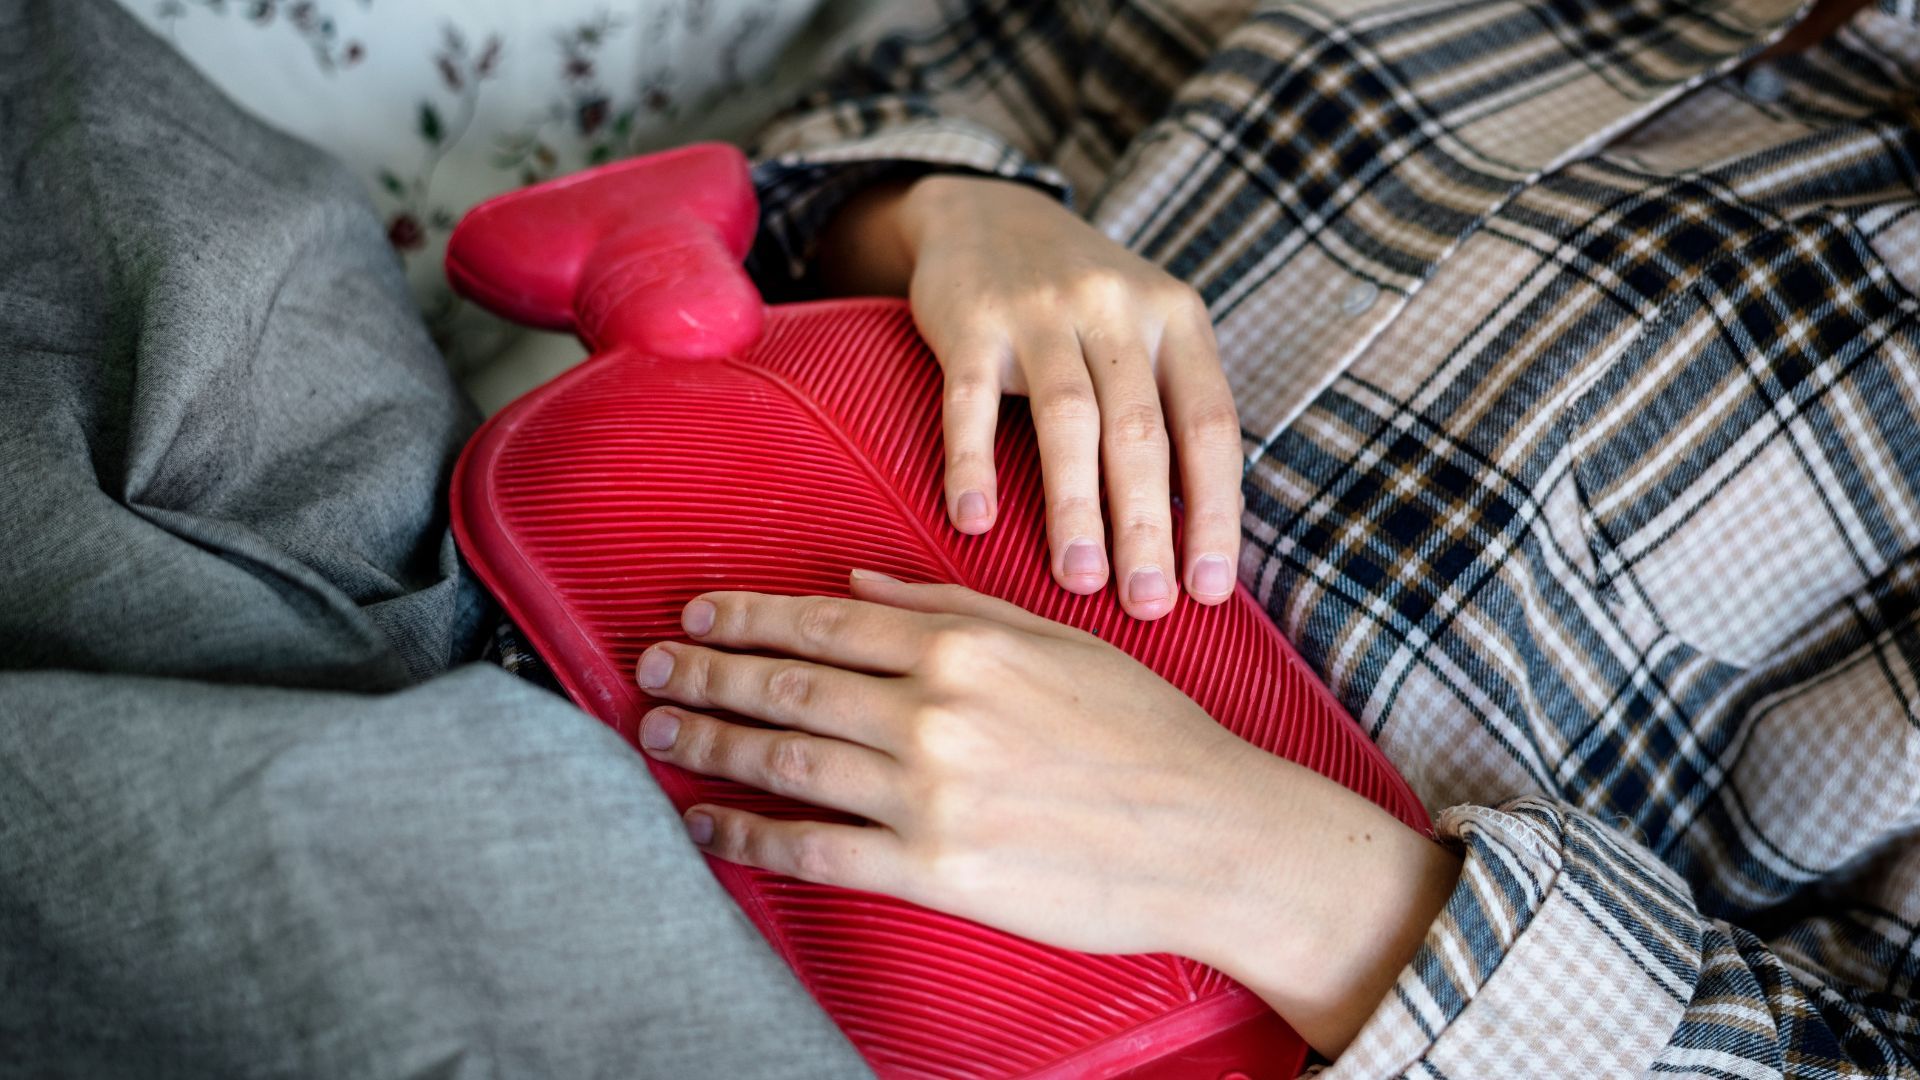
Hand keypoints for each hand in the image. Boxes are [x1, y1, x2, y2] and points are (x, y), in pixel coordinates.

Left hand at [633, 572, 1460, 1055]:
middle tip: (651, 670)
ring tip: (658, 735)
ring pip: (787, 760)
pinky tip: (707, 826)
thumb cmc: (1147, 734)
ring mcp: (929, 793)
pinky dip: (748, 836)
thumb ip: (953, 608)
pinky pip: (815, 850)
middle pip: (789, 686)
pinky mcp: (934, 870)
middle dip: (707, 675)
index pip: (825, 624)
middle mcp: (934, 712)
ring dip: (711, 744)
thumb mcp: (1059, 641)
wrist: (1213, 835)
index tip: (699, 616)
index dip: (749, 618)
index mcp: (965, 646)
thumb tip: (860, 588)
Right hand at [815, 176, 1243, 620]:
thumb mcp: (1146, 331)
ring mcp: (1040, 310)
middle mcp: (1116, 309)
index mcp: (1176, 319)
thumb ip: (1172, 411)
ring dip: (1074, 507)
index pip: (1210, 425)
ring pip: (1068, 419)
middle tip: (1147, 606)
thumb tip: (1199, 542)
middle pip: (1141, 431)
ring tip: (1080, 580)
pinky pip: (970, 402)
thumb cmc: (1082, 303)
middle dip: (1147, 528)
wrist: (987, 213)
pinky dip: (973, 465)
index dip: (1214, 511)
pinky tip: (975, 524)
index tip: (1210, 589)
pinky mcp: (970, 321)